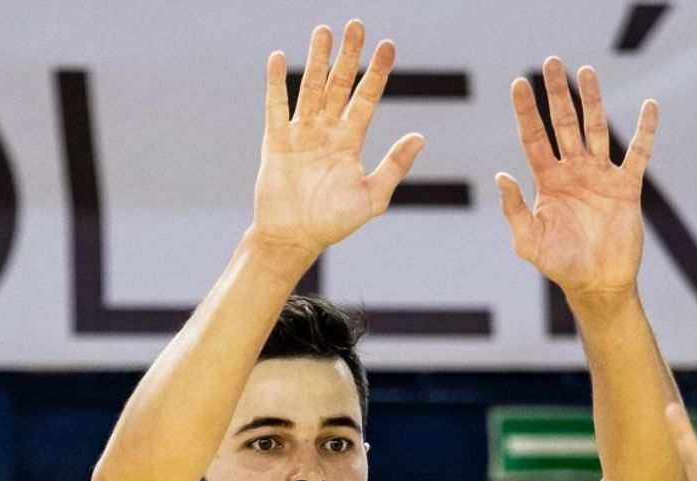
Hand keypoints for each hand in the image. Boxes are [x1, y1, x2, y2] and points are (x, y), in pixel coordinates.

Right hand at [250, 22, 424, 260]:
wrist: (295, 239)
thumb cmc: (334, 223)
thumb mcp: (372, 197)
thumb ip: (394, 166)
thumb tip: (420, 136)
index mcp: (351, 141)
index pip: (367, 99)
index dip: (377, 73)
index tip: (388, 46)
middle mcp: (327, 131)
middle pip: (339, 85)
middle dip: (348, 56)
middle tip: (356, 25)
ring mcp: (301, 133)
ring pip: (311, 89)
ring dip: (317, 60)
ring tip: (323, 31)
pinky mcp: (276, 141)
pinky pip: (276, 107)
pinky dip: (277, 84)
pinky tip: (279, 58)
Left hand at [497, 59, 656, 301]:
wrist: (598, 283)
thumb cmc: (560, 265)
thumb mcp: (528, 241)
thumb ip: (514, 209)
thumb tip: (500, 176)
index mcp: (548, 181)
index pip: (534, 137)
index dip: (526, 111)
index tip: (519, 83)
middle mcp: (573, 172)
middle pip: (564, 124)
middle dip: (558, 94)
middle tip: (552, 62)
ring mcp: (601, 176)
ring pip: (597, 129)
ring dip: (593, 100)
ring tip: (586, 70)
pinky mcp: (627, 187)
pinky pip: (639, 153)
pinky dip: (646, 130)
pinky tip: (650, 106)